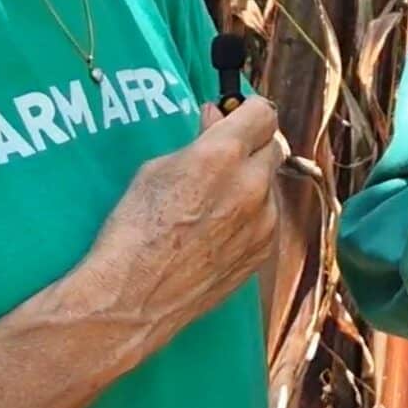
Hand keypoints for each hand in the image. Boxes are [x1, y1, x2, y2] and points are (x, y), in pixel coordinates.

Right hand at [80, 96, 284, 334]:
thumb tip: (217, 121)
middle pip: (273, 147)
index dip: (249, 111)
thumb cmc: (134, 231)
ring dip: (251, 183)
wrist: (135, 297)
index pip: (262, 113)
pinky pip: (266, 220)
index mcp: (222, 156)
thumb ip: (198, 141)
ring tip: (213, 201)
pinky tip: (218, 229)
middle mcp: (251, 186)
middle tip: (224, 154)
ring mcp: (263, 223)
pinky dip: (251, 216)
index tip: (239, 114)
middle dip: (252, 146)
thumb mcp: (156, 170)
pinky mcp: (262, 253)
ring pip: (269, 187)